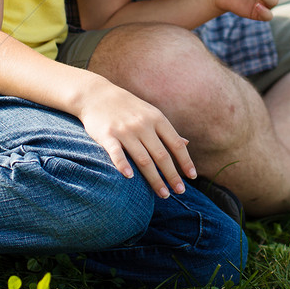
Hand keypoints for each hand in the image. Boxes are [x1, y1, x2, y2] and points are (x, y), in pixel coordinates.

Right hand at [74, 78, 195, 198]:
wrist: (97, 94)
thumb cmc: (127, 107)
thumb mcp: (150, 113)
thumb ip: (166, 130)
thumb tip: (186, 144)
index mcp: (156, 119)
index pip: (176, 143)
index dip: (185, 161)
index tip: (192, 176)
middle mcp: (143, 125)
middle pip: (162, 155)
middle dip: (172, 176)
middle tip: (180, 192)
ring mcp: (125, 130)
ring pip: (143, 159)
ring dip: (155, 179)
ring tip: (163, 194)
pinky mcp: (107, 135)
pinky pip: (116, 153)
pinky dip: (123, 165)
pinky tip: (130, 178)